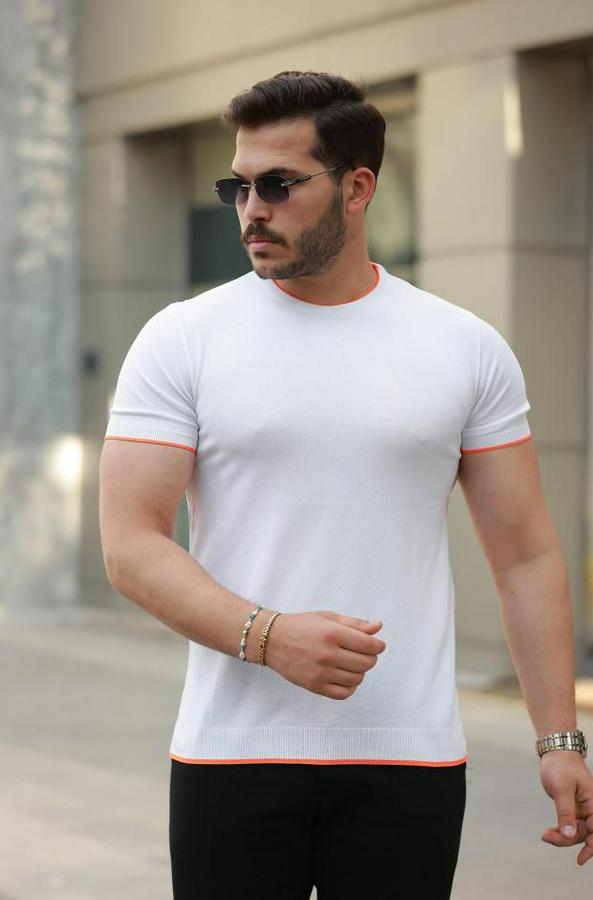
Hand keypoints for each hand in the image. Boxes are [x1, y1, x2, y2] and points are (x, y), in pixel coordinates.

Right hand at [264, 610, 385, 699]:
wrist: (272, 640)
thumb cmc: (301, 626)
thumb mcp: (327, 617)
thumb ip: (355, 623)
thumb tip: (378, 627)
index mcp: (332, 633)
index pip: (369, 645)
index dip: (378, 646)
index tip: (377, 645)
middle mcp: (327, 654)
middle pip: (366, 663)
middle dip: (371, 658)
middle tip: (365, 653)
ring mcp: (320, 672)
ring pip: (357, 679)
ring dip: (360, 671)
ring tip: (351, 663)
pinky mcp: (314, 686)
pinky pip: (344, 693)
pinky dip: (350, 687)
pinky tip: (346, 676)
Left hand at [539, 749, 592, 865]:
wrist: (555, 753)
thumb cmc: (561, 766)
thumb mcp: (562, 788)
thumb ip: (566, 811)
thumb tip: (569, 834)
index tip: (582, 857)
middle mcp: (592, 809)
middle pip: (587, 834)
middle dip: (569, 840)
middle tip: (549, 838)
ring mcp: (583, 810)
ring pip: (577, 833)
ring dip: (563, 837)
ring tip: (545, 835)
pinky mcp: (574, 810)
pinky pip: (570, 826)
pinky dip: (560, 831)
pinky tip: (549, 833)